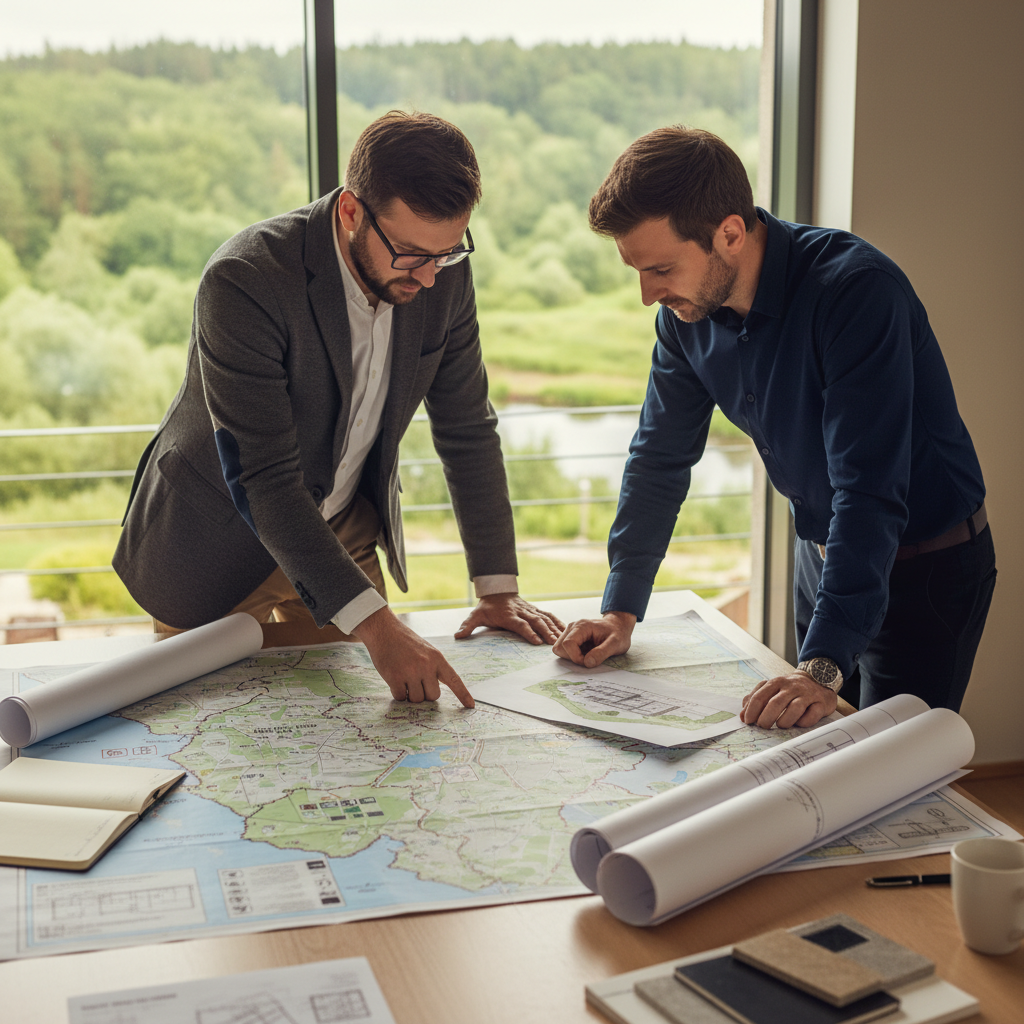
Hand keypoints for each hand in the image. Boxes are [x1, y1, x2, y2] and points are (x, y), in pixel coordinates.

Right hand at [352, 606, 473, 707]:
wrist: (384, 631)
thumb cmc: (405, 643)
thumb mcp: (426, 651)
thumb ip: (433, 669)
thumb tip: (433, 695)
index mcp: (437, 658)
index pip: (454, 679)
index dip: (463, 694)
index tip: (471, 706)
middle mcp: (426, 665)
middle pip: (433, 696)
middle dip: (425, 694)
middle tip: (416, 682)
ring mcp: (411, 672)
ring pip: (416, 699)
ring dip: (410, 694)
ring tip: (404, 678)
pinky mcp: (395, 677)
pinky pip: (400, 697)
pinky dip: (397, 693)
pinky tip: (394, 679)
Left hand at [454, 593, 564, 644]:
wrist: (497, 591)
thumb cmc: (487, 607)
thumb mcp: (476, 615)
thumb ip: (468, 625)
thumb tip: (458, 636)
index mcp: (508, 615)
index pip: (520, 624)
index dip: (528, 632)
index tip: (536, 642)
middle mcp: (521, 612)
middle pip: (536, 622)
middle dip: (546, 632)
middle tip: (554, 643)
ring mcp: (530, 610)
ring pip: (544, 618)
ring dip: (554, 628)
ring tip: (563, 639)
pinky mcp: (535, 610)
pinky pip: (548, 615)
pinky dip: (557, 622)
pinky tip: (565, 629)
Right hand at [552, 611, 636, 667]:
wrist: (618, 626)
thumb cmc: (618, 633)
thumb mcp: (616, 644)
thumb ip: (602, 653)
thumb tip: (587, 662)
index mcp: (582, 626)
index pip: (567, 644)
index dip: (576, 657)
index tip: (589, 661)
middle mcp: (572, 627)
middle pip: (560, 647)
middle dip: (572, 658)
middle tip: (588, 658)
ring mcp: (570, 632)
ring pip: (559, 649)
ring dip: (572, 657)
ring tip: (587, 654)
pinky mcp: (570, 637)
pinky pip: (563, 650)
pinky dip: (572, 655)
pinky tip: (585, 652)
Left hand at [740, 671, 837, 728]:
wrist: (819, 680)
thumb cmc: (790, 689)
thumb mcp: (772, 689)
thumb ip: (755, 700)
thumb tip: (742, 716)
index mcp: (776, 682)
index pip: (760, 697)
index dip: (751, 711)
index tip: (748, 722)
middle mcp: (791, 687)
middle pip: (775, 704)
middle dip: (765, 718)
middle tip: (762, 727)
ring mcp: (807, 694)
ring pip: (794, 709)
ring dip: (784, 721)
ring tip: (780, 726)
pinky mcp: (821, 703)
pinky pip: (811, 715)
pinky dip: (803, 722)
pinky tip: (798, 724)